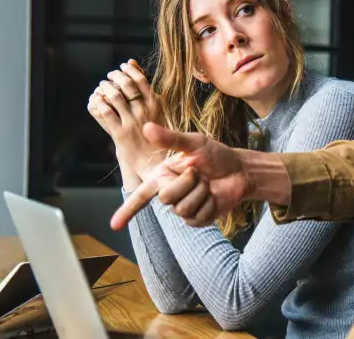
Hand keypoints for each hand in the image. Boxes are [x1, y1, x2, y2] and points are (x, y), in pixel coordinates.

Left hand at [87, 59, 164, 176]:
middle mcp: (145, 112)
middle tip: (110, 76)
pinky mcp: (120, 133)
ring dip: (105, 88)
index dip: (129, 70)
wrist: (151, 160)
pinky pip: (107, 113)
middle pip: (126, 85)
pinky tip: (98, 100)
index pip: (141, 79)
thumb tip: (131, 61)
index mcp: (156, 105)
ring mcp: (132, 122)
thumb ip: (144, 86)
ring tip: (102, 86)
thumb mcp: (155, 108)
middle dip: (115, 77)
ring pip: (115, 97)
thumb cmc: (153, 131)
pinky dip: (100, 103)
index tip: (122, 67)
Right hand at [110, 123, 249, 230]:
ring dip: (201, 193)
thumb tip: (146, 127)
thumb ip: (170, 138)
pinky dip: (209, 204)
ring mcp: (183, 208)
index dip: (127, 211)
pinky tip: (214, 196)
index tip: (113, 225)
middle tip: (199, 173)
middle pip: (166, 198)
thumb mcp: (195, 143)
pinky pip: (197, 218)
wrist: (239, 171)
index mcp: (163, 175)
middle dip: (187, 182)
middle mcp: (170, 193)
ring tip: (207, 183)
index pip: (141, 195)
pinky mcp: (197, 219)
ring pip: (183, 208)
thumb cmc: (216, 155)